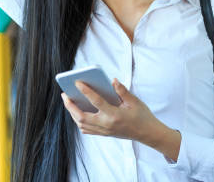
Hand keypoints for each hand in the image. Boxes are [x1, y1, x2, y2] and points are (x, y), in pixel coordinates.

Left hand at [62, 78, 177, 146]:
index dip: (86, 91)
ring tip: (68, 102)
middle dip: (70, 106)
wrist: (148, 134)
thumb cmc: (142, 116)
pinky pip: (87, 130)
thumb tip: (112, 80)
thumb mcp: (134, 101)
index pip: (96, 101)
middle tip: (65, 94)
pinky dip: (79, 121)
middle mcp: (107, 125)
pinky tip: (77, 112)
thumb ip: (122, 90)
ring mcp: (104, 131)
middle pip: (82, 117)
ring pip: (82, 124)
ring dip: (72, 113)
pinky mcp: (104, 134)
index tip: (77, 82)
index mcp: (114, 115)